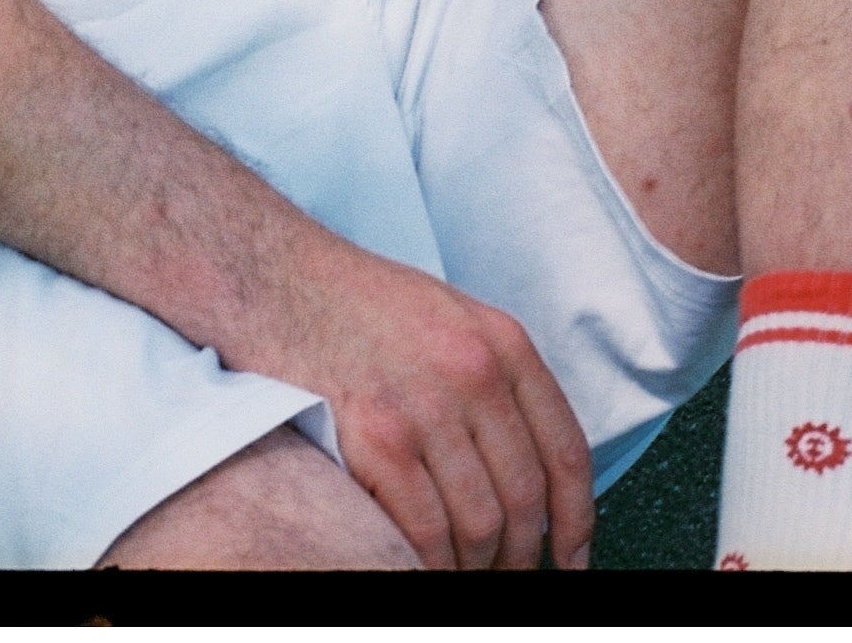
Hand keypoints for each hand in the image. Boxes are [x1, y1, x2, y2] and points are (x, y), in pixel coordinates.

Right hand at [262, 229, 594, 572]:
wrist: (274, 276)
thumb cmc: (355, 303)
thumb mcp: (447, 316)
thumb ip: (494, 379)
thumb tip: (528, 472)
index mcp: (502, 341)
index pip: (565, 451)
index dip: (577, 521)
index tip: (572, 559)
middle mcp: (474, 371)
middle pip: (524, 499)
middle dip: (520, 555)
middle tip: (502, 574)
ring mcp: (426, 404)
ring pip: (480, 524)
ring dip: (472, 566)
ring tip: (457, 571)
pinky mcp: (377, 436)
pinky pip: (425, 530)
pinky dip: (427, 562)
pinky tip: (419, 562)